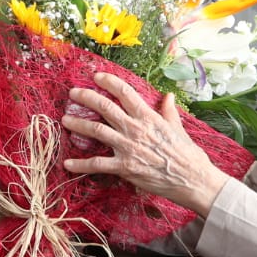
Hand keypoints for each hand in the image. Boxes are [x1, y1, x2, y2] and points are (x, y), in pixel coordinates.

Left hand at [61, 71, 227, 216]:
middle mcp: (135, 129)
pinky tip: (68, 163)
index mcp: (148, 117)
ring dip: (78, 124)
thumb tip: (167, 96)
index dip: (109, 81)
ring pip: (97, 131)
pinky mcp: (125, 167)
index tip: (96, 76)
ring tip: (65, 120)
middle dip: (87, 97)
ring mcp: (128, 147)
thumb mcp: (178, 128)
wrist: (192, 180)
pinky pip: (97, 164)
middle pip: (105, 107)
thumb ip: (169, 111)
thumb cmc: (188, 154)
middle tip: (73, 92)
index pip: (125, 92)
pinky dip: (81, 164)